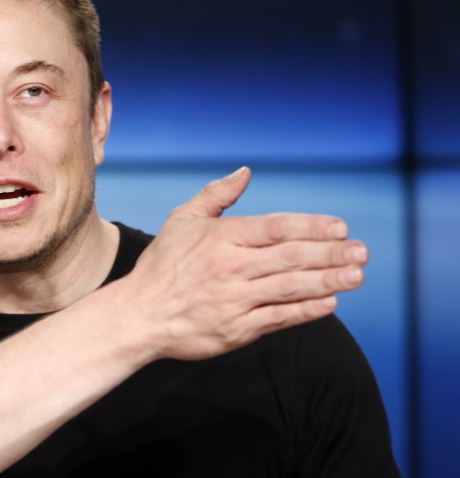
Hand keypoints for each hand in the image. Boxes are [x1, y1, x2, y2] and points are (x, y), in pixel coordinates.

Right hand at [129, 167, 367, 361]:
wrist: (139, 314)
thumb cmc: (162, 265)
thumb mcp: (182, 220)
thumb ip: (216, 195)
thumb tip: (245, 172)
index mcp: (221, 237)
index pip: (277, 228)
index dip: (312, 226)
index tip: (340, 227)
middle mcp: (231, 267)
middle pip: (292, 257)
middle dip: (332, 253)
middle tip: (362, 251)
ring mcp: (235, 300)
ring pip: (291, 287)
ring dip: (329, 280)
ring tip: (357, 274)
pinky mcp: (237, 330)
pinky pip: (280, 318)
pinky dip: (307, 310)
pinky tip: (331, 303)